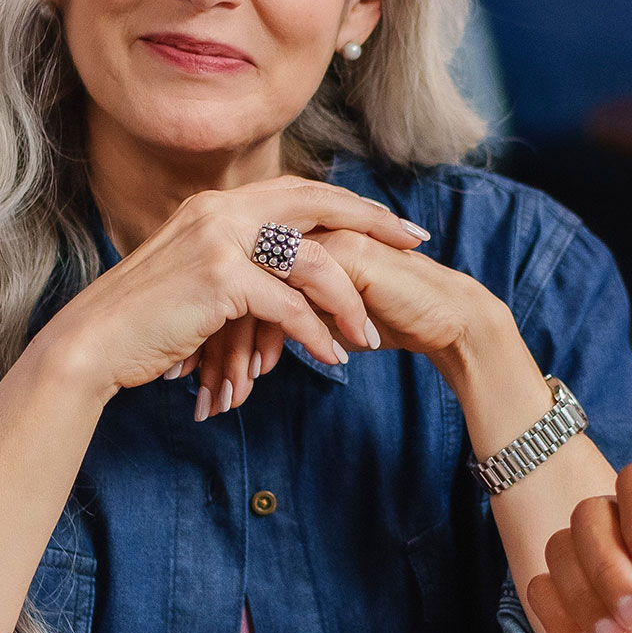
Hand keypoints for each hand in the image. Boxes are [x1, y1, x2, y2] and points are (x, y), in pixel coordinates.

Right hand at [48, 176, 427, 404]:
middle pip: (319, 204)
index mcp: (218, 204)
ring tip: (368, 338)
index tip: (393, 222)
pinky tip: (331, 357)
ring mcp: (220, 240)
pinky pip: (289, 307)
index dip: (351, 204)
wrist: (92, 344)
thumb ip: (237, 263)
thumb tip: (284, 274)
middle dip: (374, 223)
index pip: (300, 191)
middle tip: (417, 244)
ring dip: (348, 304)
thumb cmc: (145, 321)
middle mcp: (221, 210)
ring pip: (313, 262)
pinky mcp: (220, 280)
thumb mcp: (195, 277)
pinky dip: (316, 335)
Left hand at [184, 225, 497, 418]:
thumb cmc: (388, 320)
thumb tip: (237, 345)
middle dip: (208, 347)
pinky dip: (269, 343)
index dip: (204, 333)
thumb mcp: (319, 319)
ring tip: (225, 400)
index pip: (224, 283)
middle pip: (230, 289)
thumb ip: (283, 313)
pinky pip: (289, 299)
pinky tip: (260, 377)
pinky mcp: (344, 255)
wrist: (444, 320)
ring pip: (254, 296)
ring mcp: (319, 238)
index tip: (186, 377)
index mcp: (285, 238)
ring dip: (234, 354)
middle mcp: (297, 232)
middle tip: (193, 394)